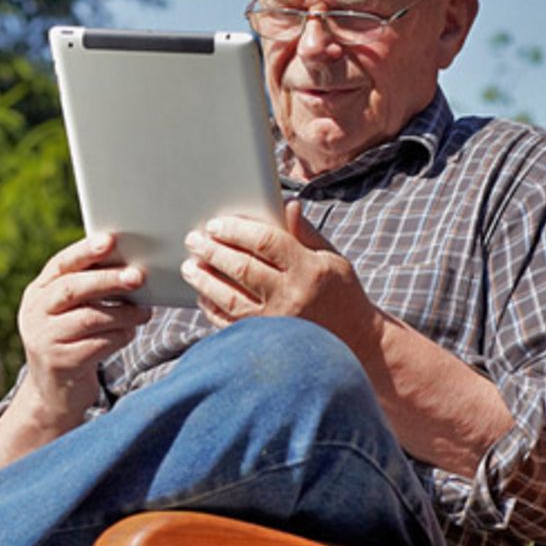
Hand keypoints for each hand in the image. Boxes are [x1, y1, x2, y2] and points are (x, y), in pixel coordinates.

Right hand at [16, 233, 151, 420]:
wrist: (54, 391)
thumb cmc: (73, 339)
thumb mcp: (71, 311)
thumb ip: (89, 289)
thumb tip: (131, 265)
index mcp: (37, 292)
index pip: (60, 264)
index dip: (85, 251)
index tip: (110, 240)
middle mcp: (34, 313)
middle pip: (73, 289)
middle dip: (108, 280)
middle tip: (138, 276)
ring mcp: (43, 340)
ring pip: (89, 318)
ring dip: (123, 313)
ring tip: (145, 312)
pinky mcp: (60, 364)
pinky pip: (98, 344)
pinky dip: (119, 336)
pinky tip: (130, 333)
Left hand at [180, 200, 380, 348]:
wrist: (355, 341)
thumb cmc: (341, 293)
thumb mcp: (332, 257)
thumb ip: (305, 232)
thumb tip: (286, 204)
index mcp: (309, 270)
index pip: (266, 241)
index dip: (237, 230)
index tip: (216, 224)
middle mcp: (291, 296)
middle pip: (242, 268)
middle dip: (212, 250)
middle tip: (194, 239)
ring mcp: (276, 322)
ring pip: (229, 297)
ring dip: (204, 279)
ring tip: (190, 265)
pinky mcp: (266, 341)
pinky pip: (230, 324)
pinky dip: (212, 308)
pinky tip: (202, 295)